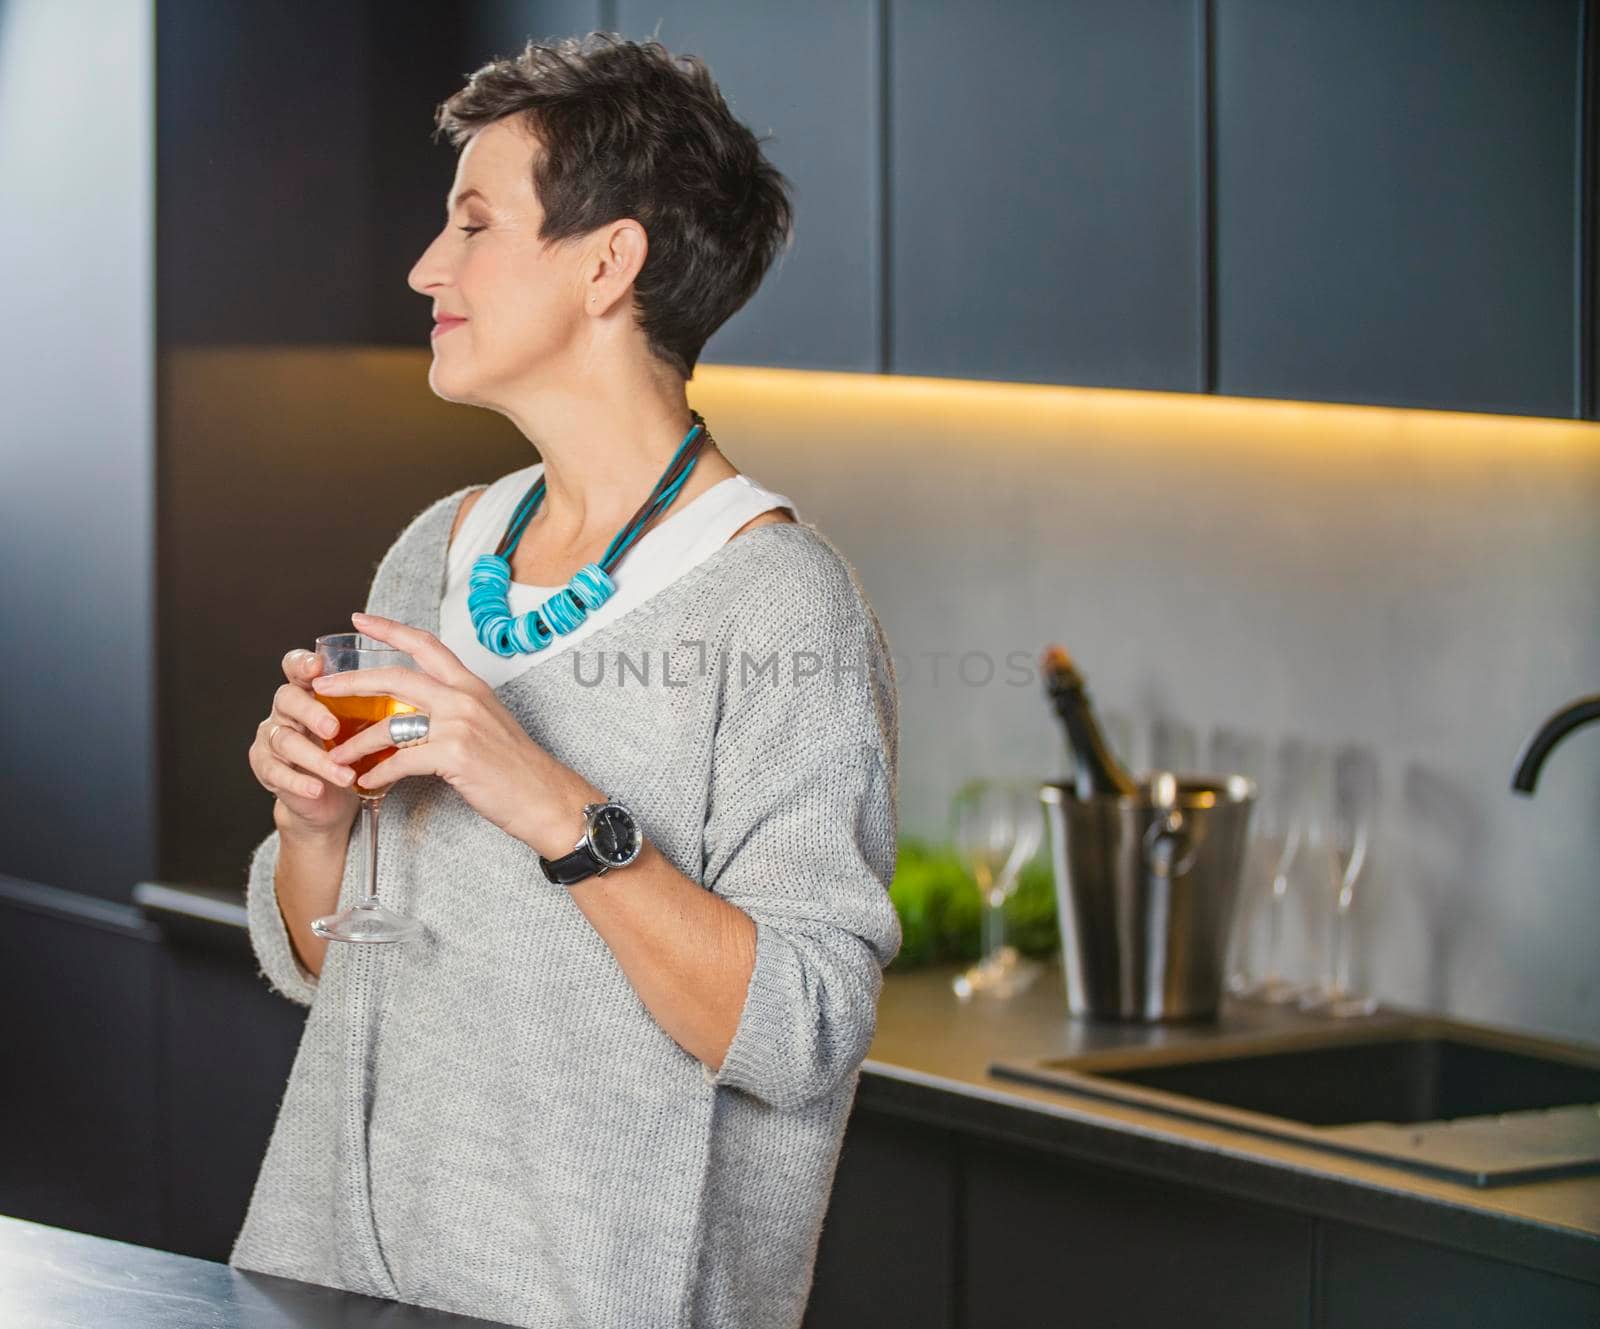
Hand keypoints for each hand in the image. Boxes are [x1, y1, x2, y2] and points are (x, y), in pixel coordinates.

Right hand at [249, 647, 360, 836]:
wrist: (331, 798)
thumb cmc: (350, 750)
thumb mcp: (364, 725)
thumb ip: (376, 707)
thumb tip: (419, 694)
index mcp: (309, 690)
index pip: (296, 666)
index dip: (303, 663)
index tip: (318, 666)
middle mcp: (286, 709)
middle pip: (287, 698)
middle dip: (310, 711)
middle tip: (333, 728)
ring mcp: (273, 737)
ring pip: (285, 740)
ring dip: (316, 758)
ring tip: (344, 774)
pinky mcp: (266, 767)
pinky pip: (276, 772)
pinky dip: (299, 781)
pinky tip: (318, 788)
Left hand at [311, 612, 601, 852]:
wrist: (544, 797)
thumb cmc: (516, 768)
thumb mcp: (487, 724)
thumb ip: (454, 710)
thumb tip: (416, 712)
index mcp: (471, 685)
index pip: (425, 644)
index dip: (389, 629)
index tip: (359, 621)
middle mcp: (463, 698)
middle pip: (395, 676)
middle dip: (352, 681)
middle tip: (321, 686)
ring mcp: (459, 725)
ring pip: (390, 724)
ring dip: (356, 743)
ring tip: (335, 756)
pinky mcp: (453, 755)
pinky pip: (400, 761)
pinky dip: (377, 774)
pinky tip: (367, 783)